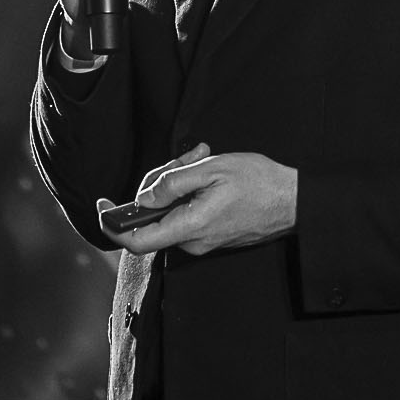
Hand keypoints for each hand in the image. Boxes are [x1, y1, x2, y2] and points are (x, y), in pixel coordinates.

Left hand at [97, 146, 297, 256]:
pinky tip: (209, 173)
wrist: (296, 201)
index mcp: (189, 227)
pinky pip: (187, 214)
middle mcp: (192, 242)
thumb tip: (142, 197)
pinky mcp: (211, 236)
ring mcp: (202, 241)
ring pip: (170, 212)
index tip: (103, 204)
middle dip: (158, 184)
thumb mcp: (212, 170)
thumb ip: (172, 183)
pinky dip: (190, 192)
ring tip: (202, 159)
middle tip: (184, 158)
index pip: (135, 240)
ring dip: (178, 183)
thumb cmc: (259, 182)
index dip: (113, 224)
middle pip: (153, 217)